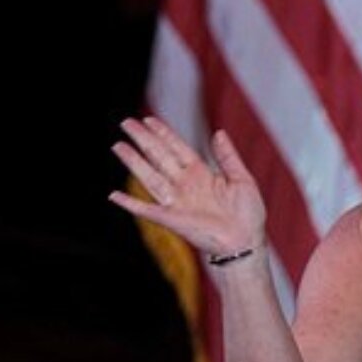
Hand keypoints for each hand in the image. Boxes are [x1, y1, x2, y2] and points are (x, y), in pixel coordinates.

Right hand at [109, 117, 266, 255]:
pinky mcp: (171, 219)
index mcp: (201, 173)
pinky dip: (130, 203)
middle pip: (159, 156)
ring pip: (149, 176)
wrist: (245, 242)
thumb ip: (228, 156)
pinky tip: (114, 195)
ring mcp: (176, 201)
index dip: (163, 133)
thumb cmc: (248, 214)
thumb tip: (219, 132)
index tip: (148, 120)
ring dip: (133, 162)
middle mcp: (185, 184)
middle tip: (126, 123)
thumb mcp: (242, 179)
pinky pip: (146, 210)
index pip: (177, 148)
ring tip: (118, 146)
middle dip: (143, 139)